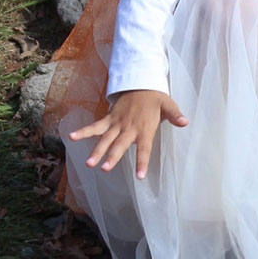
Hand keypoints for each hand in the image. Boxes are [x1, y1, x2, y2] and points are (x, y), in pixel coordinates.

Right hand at [68, 90, 187, 179]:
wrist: (141, 83)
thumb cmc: (156, 98)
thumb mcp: (168, 105)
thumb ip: (175, 115)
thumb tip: (185, 122)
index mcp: (145, 127)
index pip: (144, 148)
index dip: (142, 161)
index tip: (140, 176)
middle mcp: (129, 127)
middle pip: (120, 145)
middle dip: (112, 157)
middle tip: (105, 169)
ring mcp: (117, 123)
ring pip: (105, 138)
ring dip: (97, 150)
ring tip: (89, 163)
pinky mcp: (109, 118)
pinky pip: (95, 126)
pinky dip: (84, 131)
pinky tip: (71, 137)